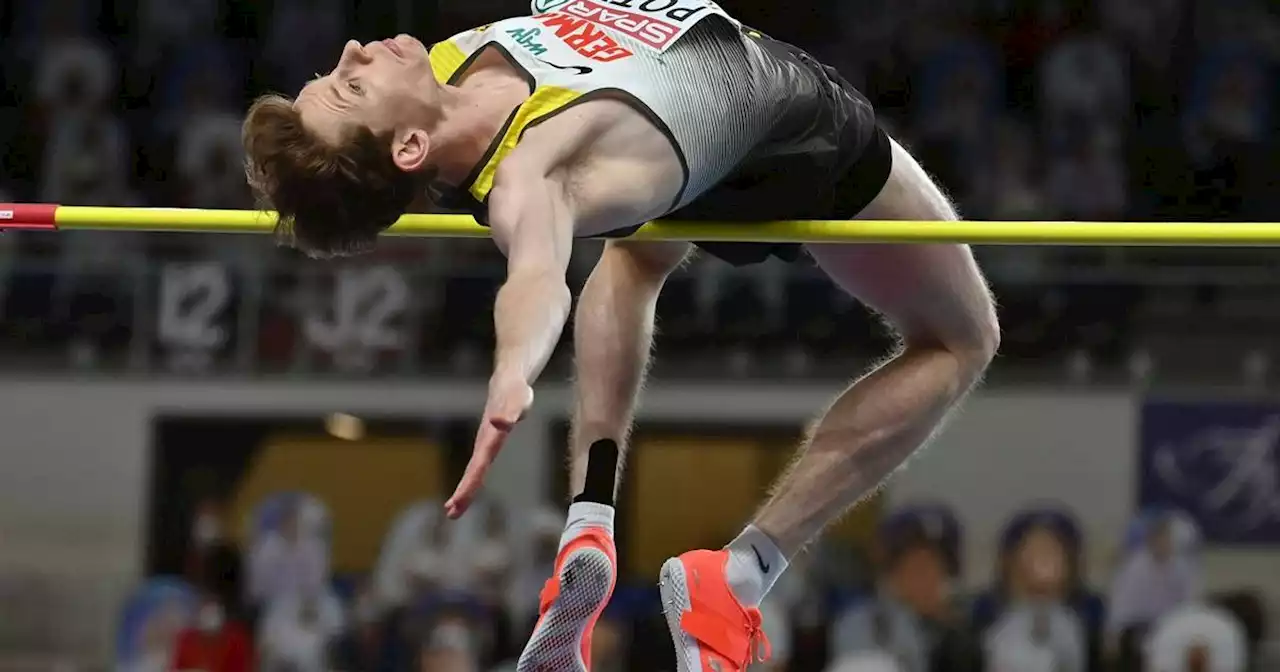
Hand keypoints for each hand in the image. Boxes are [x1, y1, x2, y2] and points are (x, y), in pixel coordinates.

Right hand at [445, 374, 532, 517]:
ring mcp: (484, 445)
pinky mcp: (488, 445)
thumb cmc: (516, 392)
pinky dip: (470, 482)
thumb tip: (500, 423)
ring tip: (451, 511)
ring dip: (463, 491)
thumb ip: (510, 412)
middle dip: (463, 492)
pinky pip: (478, 467)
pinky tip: (466, 493)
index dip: (470, 484)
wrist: (507, 382)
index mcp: (490, 438)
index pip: (478, 466)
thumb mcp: (518, 401)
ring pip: (472, 471)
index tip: (459, 501)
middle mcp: (484, 443)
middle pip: (472, 472)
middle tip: (451, 513)